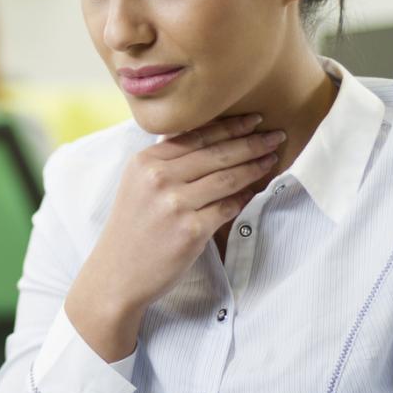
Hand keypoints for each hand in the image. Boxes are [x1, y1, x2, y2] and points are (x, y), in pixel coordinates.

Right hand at [64, 113, 285, 360]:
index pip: (196, 136)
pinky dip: (245, 198)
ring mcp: (175, 204)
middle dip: (251, 142)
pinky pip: (228, 208)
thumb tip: (208, 137)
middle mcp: (158, 178)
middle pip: (216, 153)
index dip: (230, 126)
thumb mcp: (137, 184)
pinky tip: (256, 190)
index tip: (254, 119)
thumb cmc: (132, 228)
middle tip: (275, 136)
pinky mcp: (191, 231)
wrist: (117, 273)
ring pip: (227, 178)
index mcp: (145, 161)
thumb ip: (166, 160)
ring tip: (271, 159)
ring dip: (254, 167)